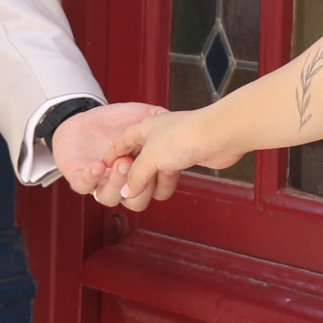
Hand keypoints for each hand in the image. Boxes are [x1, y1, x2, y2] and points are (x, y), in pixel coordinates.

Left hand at [50, 102, 165, 191]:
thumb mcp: (144, 116)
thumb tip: (177, 128)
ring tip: (121, 162)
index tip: (168, 165)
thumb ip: (161, 122)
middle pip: (136, 202)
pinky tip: (98, 165)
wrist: (86, 115)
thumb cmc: (117, 120)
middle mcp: (122, 184)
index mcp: (141, 173)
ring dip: (117, 182)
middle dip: (140, 186)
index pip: (157, 192)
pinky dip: (91, 177)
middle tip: (142, 164)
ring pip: (109, 198)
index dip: (164, 184)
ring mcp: (101, 183)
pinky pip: (83, 186)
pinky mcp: (79, 178)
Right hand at [76, 106, 241, 210]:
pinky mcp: (185, 159)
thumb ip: (135, 177)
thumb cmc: (185, 136)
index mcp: (142, 129)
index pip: (119, 144)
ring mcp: (170, 149)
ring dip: (153, 181)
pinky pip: (168, 177)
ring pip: (152, 174)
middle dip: (134, 176)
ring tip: (160, 177)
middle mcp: (154, 138)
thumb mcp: (150, 158)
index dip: (111, 157)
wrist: (220, 135)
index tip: (102, 171)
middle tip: (134, 183)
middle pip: (134, 163)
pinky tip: (173, 177)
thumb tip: (126, 193)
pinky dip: (168, 181)